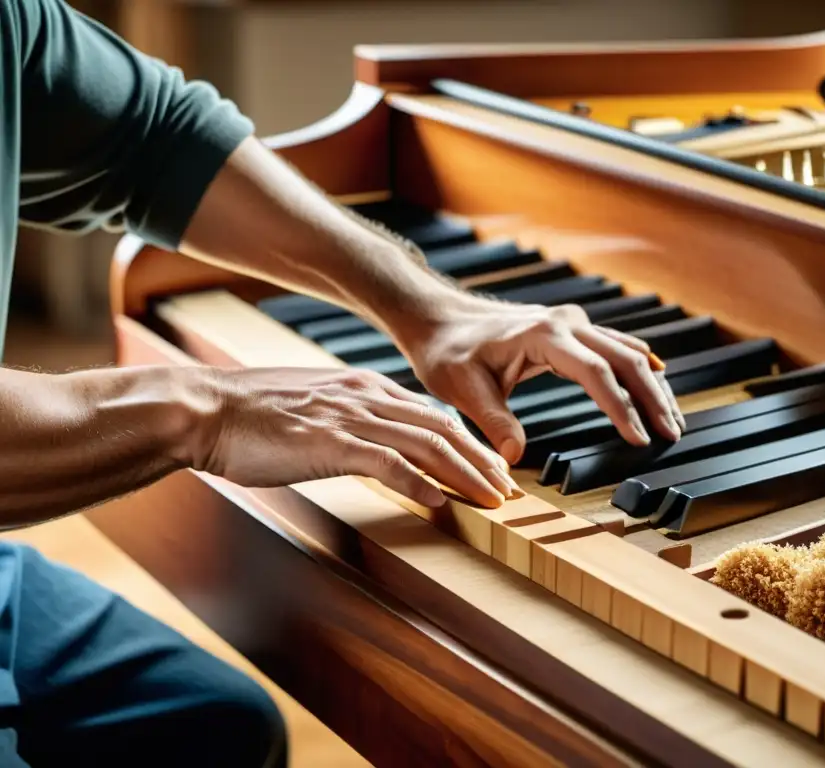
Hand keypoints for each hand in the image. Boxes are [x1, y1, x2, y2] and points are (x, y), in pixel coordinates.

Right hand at [191, 367, 519, 508]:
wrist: (206, 410)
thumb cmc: (252, 415)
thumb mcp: (314, 410)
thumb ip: (349, 422)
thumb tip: (374, 447)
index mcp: (364, 387)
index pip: (432, 414)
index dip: (468, 443)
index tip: (490, 468)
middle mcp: (366, 396)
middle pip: (443, 427)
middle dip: (481, 460)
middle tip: (508, 489)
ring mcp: (351, 417)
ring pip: (427, 444)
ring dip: (465, 474)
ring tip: (491, 500)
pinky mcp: (331, 442)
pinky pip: (389, 463)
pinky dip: (420, 484)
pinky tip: (441, 504)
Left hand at [398, 297, 687, 464]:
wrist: (440, 319)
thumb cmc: (448, 352)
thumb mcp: (463, 390)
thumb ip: (493, 422)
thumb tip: (514, 458)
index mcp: (544, 336)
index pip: (597, 373)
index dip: (622, 407)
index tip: (639, 438)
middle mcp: (566, 323)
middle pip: (625, 359)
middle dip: (652, 398)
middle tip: (672, 434)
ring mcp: (572, 323)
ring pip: (627, 351)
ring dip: (652, 384)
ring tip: (672, 420)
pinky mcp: (572, 329)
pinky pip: (616, 346)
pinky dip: (639, 368)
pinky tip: (657, 385)